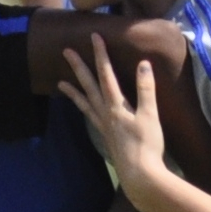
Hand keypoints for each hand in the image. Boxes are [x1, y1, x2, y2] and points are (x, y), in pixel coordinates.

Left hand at [54, 43, 165, 189]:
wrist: (139, 175)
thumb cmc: (147, 145)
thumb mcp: (150, 115)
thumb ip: (145, 89)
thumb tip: (143, 64)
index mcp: (116, 105)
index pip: (106, 74)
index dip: (100, 54)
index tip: (94, 36)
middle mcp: (105, 113)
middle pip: (89, 85)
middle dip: (78, 67)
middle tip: (65, 51)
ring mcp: (103, 126)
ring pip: (85, 103)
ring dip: (73, 91)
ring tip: (60, 83)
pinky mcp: (106, 136)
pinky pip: (90, 117)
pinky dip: (83, 109)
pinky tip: (83, 108)